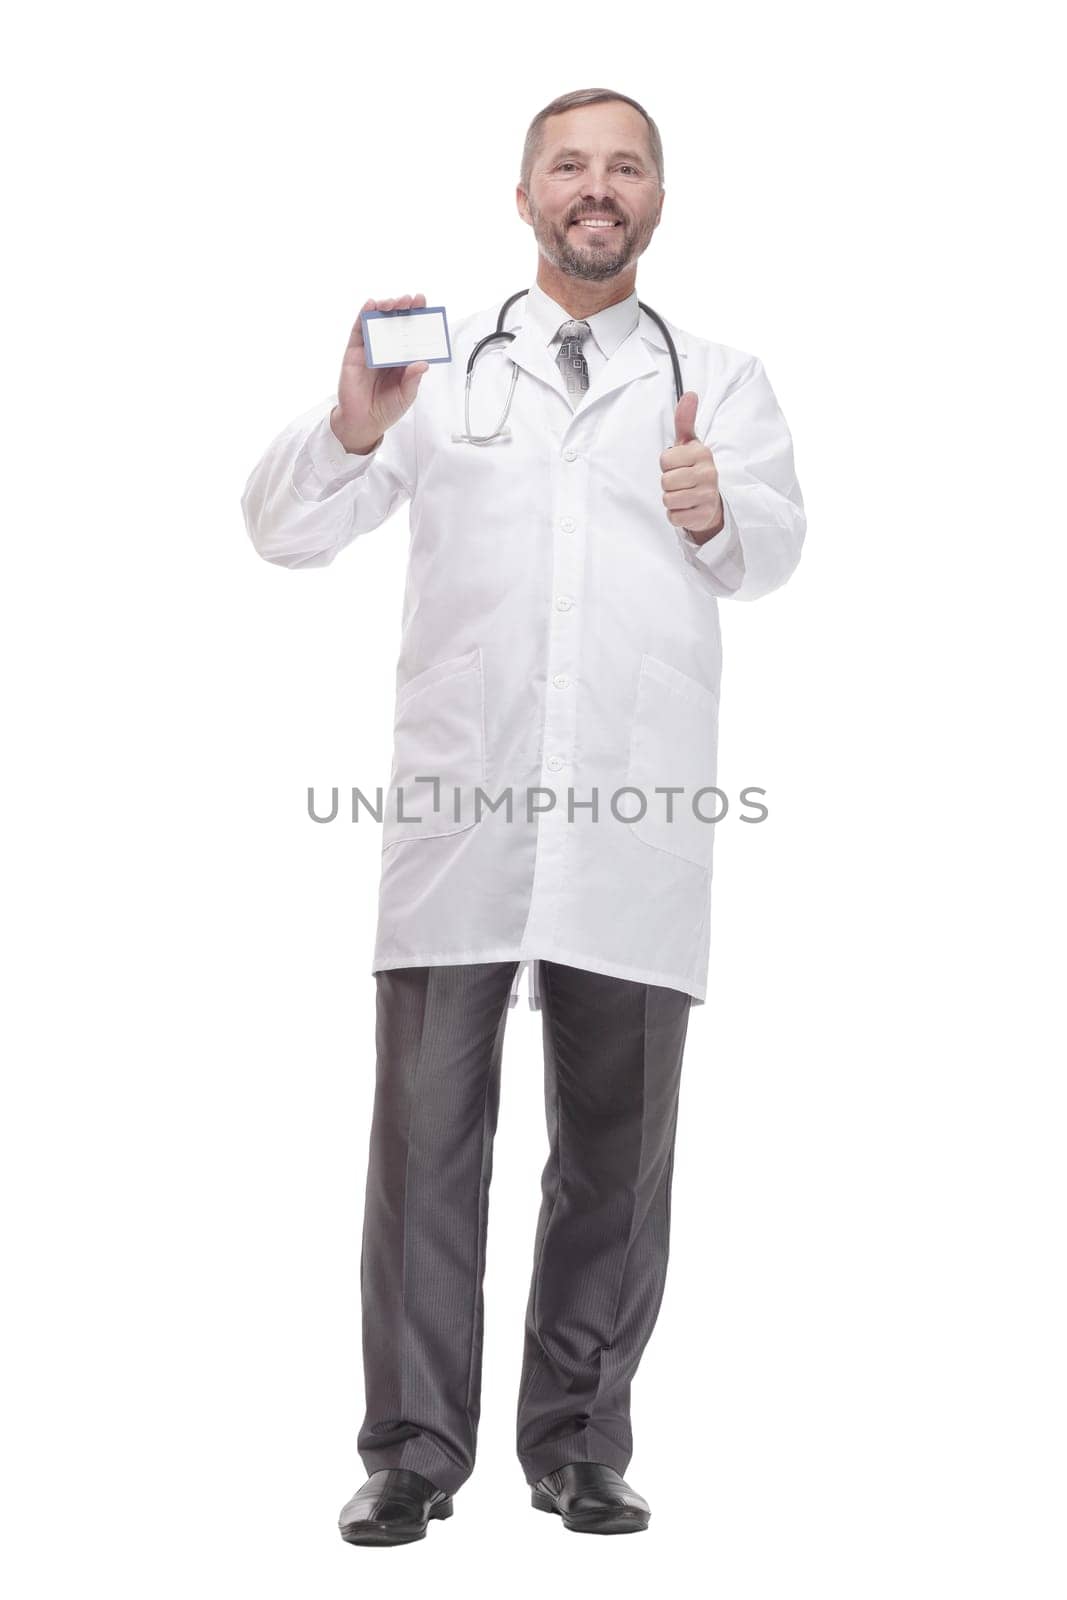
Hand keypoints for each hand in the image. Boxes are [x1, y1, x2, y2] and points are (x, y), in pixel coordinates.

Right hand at [330, 294, 430, 453]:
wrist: (363, 422)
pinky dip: (364, 315)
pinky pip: (359, 329)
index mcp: (403, 358)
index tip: (424, 305)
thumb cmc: (386, 409)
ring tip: (394, 303)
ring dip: (386, 308)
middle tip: (411, 301)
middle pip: (397, 322)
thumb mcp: (405, 396)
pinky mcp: (355, 351)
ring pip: (379, 321)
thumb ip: (413, 380)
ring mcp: (371, 349)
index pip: (412, 333)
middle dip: (404, 308)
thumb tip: (422, 363)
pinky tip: (371, 305)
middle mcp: (388, 350)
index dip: (418, 318)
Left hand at [660, 392, 723, 540]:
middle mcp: (709, 473)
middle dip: (668, 484)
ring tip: (683, 495)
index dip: (666, 465)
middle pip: (665, 482)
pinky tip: (686, 508)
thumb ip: (685, 420)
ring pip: (669, 500)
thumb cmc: (694, 468)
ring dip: (671, 500)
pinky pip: (674, 516)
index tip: (678, 466)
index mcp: (702, 453)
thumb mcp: (689, 444)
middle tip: (681, 482)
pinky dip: (676, 515)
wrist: (711, 501)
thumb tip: (690, 394)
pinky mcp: (704, 515)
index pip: (665, 461)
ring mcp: (708, 495)